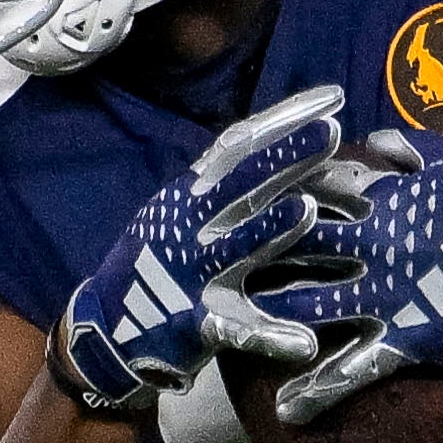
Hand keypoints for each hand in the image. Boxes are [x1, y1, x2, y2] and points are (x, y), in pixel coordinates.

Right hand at [46, 85, 348, 420]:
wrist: (109, 328)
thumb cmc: (167, 263)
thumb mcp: (190, 212)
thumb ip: (235, 186)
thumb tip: (292, 149)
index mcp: (194, 194)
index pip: (240, 145)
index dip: (284, 119)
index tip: (333, 98)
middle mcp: (190, 224)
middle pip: (240, 184)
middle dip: (284, 158)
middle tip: (330, 133)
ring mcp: (189, 273)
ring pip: (233, 248)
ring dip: (267, 230)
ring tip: (305, 211)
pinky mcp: (192, 324)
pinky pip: (235, 330)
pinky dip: (269, 336)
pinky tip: (304, 343)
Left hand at [226, 130, 442, 425]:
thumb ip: (405, 147)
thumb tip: (371, 140)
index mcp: (378, 196)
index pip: (304, 190)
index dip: (262, 197)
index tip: (226, 205)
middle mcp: (370, 244)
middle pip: (289, 247)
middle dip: (244, 257)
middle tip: (199, 268)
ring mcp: (383, 294)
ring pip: (305, 307)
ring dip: (260, 319)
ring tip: (219, 333)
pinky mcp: (405, 338)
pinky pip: (352, 368)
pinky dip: (317, 389)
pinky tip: (286, 408)